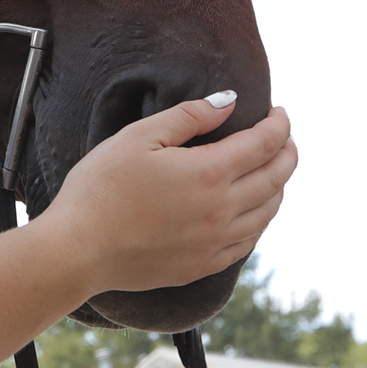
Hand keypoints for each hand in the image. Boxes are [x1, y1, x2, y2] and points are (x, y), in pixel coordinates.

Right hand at [36, 92, 296, 294]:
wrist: (78, 250)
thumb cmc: (99, 188)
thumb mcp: (136, 137)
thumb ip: (187, 116)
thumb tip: (228, 102)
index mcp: (209, 172)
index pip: (265, 144)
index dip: (278, 125)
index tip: (278, 113)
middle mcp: (223, 209)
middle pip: (276, 178)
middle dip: (287, 153)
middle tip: (286, 139)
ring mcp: (216, 241)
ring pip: (268, 212)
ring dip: (279, 187)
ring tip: (274, 172)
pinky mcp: (203, 265)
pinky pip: (248, 242)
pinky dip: (260, 221)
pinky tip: (253, 213)